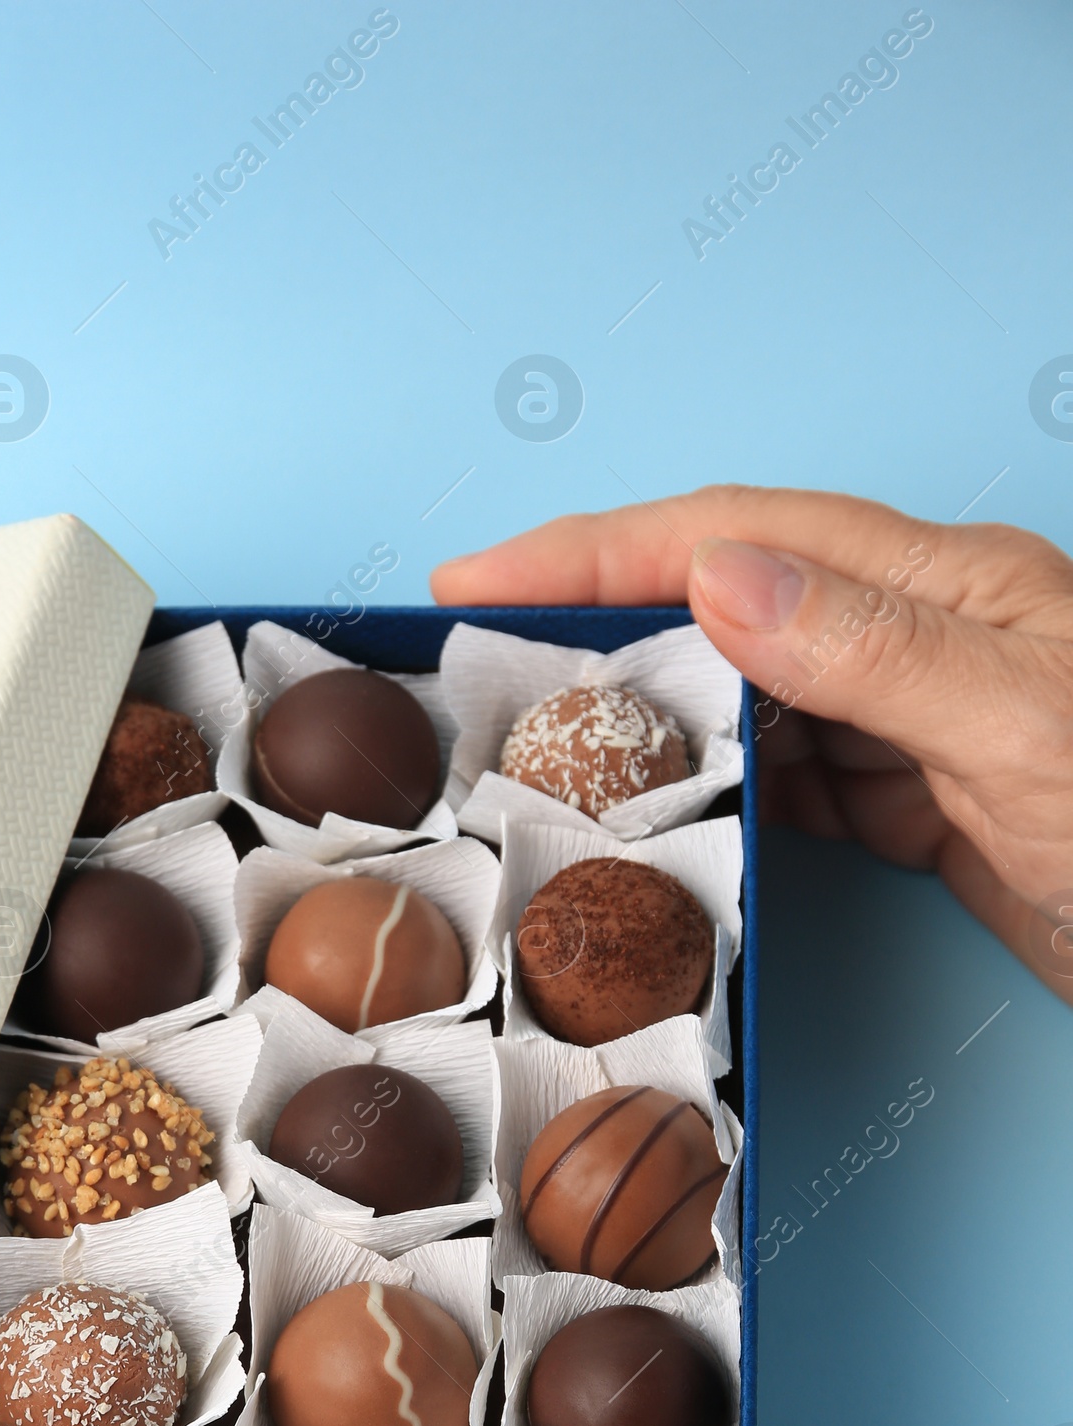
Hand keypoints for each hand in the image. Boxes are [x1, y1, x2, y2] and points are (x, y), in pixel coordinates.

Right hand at [432, 486, 1072, 1000]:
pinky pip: (793, 785)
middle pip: (725, 603)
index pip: (735, 535)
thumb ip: (870, 651)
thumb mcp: (1019, 729)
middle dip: (597, 621)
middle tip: (481, 667)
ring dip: (648, 718)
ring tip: (544, 749)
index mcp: (942, 586)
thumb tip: (717, 577)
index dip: (595, 549)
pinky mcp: (926, 811)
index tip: (479, 575)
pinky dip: (717, 794)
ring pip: (748, 700)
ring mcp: (920, 725)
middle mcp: (920, 640)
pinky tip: (667, 818)